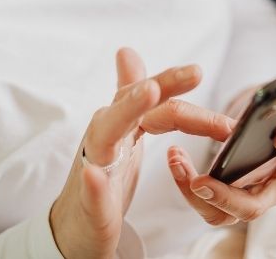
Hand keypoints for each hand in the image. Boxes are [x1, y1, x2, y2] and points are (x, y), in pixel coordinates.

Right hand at [49, 49, 233, 257]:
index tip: (199, 72)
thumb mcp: (123, 131)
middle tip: (188, 73)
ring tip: (148, 92)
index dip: (174, 83)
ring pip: (107, 133)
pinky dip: (93, 182)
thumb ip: (129, 93)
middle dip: (156, 88)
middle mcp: (104, 136)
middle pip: (131, 106)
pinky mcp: (89, 201)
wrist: (77, 224)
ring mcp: (93, 165)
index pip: (149, 96)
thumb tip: (126, 52)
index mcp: (120, 122)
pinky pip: (90, 190)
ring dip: (127, 111)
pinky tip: (93, 174)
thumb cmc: (105, 174)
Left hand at [166, 113, 275, 225]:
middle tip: (201, 181)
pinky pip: (204, 205)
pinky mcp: (224, 207)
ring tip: (179, 166)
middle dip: (225, 196)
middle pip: (252, 207)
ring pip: (221, 215)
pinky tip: (176, 159)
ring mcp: (246, 202)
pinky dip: (185, 183)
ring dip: (194, 194)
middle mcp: (271, 192)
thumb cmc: (270, 133)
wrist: (255, 148)